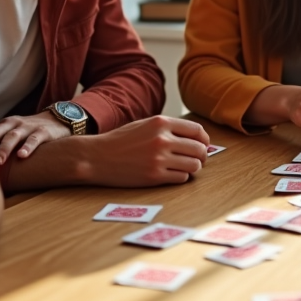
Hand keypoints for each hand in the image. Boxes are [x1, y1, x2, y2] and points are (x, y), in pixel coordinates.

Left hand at [0, 111, 71, 164]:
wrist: (59, 119)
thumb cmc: (32, 130)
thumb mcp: (15, 132)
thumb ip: (2, 141)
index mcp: (6, 124)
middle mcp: (15, 124)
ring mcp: (29, 126)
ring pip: (14, 136)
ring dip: (5, 149)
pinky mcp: (43, 131)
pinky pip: (34, 139)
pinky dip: (27, 147)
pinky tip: (22, 155)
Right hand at [80, 116, 210, 186]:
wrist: (97, 157)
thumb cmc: (120, 141)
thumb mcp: (144, 125)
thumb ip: (168, 128)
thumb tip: (195, 137)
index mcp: (161, 123)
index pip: (197, 130)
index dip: (203, 139)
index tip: (202, 145)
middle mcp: (162, 139)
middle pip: (199, 149)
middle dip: (201, 155)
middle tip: (197, 159)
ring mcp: (159, 158)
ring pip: (194, 165)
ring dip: (193, 167)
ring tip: (185, 167)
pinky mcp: (155, 176)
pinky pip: (182, 178)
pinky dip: (181, 177)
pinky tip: (172, 174)